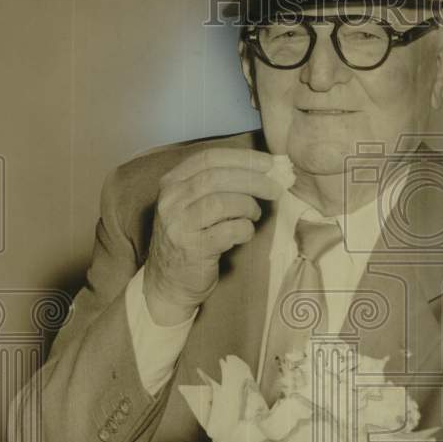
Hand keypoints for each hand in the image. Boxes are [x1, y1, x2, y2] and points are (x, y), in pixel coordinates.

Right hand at [143, 148, 286, 324]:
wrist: (168, 283)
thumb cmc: (190, 240)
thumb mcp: (192, 206)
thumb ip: (218, 186)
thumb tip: (263, 170)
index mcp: (172, 183)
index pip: (208, 158)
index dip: (242, 158)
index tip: (267, 163)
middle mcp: (171, 201)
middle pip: (216, 178)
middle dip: (252, 180)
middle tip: (274, 189)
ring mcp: (179, 225)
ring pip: (221, 202)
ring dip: (247, 206)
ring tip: (254, 215)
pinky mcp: (192, 249)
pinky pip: (227, 231)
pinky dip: (244, 230)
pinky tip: (245, 234)